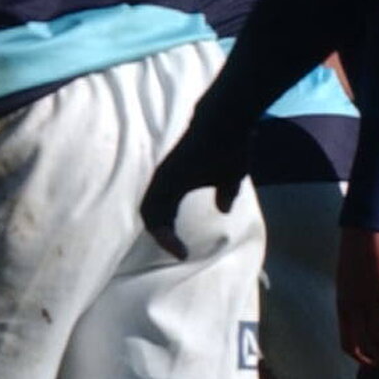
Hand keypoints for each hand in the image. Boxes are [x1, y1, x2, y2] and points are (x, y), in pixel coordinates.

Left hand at [137, 109, 257, 255]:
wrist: (228, 125)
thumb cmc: (229, 148)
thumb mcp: (229, 178)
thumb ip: (225, 193)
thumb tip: (223, 209)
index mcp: (174, 183)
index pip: (162, 213)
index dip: (168, 233)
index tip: (183, 251)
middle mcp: (163, 182)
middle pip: (151, 216)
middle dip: (162, 237)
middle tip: (178, 253)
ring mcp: (163, 178)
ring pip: (149, 214)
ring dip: (161, 235)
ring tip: (176, 250)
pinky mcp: (167, 176)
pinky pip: (154, 208)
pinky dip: (161, 227)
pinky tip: (173, 239)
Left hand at [339, 227, 378, 374]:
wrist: (363, 230)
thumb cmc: (356, 256)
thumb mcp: (347, 284)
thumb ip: (355, 304)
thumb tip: (367, 321)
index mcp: (342, 306)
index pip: (348, 343)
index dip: (362, 359)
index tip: (376, 364)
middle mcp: (353, 307)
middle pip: (367, 345)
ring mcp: (369, 300)